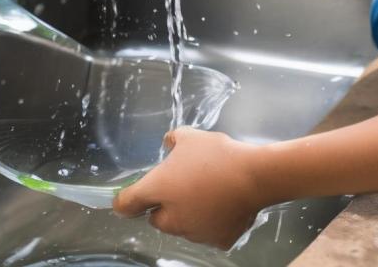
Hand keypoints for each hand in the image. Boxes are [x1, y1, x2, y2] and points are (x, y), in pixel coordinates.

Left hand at [112, 127, 264, 249]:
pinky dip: (212, 222)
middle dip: (164, 206)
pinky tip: (224, 204)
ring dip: (187, 214)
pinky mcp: (218, 241)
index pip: (127, 204)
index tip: (125, 198)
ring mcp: (195, 233)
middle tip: (180, 185)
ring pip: (183, 227)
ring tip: (206, 191)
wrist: (253, 176)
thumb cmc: (215, 154)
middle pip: (157, 218)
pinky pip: (208, 232)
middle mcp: (172, 218)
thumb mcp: (189, 136)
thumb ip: (173, 140)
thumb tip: (169, 143)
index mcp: (158, 189)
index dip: (124, 201)